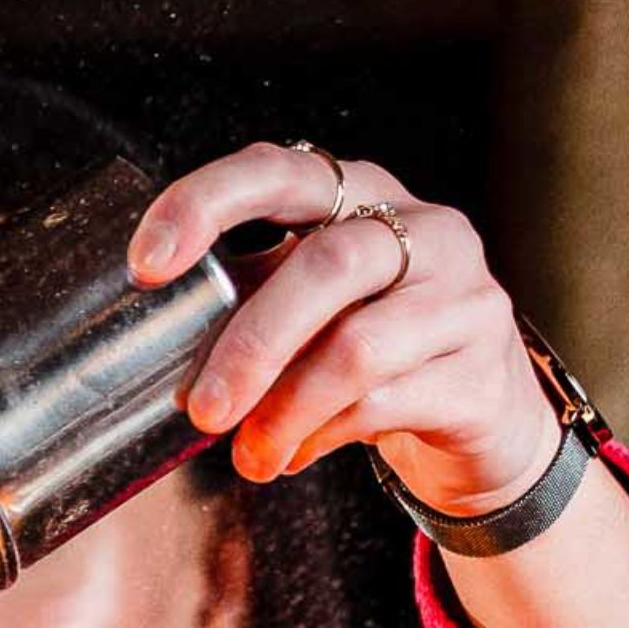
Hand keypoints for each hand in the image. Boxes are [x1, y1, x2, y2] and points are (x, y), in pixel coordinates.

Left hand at [128, 142, 559, 515]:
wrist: (483, 412)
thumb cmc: (375, 349)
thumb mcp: (310, 312)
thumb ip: (247, 311)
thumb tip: (158, 367)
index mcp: (363, 196)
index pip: (281, 171)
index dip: (206, 205)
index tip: (146, 265)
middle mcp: (426, 231)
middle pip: (327, 265)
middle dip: (250, 344)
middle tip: (202, 412)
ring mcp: (463, 298)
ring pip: (357, 348)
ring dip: (284, 411)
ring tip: (249, 456)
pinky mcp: (478, 374)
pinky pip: (386, 405)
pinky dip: (322, 438)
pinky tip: (295, 456)